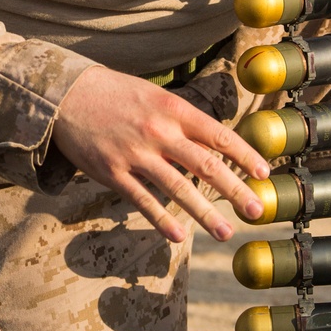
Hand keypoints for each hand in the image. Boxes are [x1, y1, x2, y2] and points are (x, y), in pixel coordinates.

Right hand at [51, 67, 268, 243]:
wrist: (66, 94)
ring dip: (205, 213)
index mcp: (173, 109)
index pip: (218, 135)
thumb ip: (182, 120)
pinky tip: (179, 236)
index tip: (263, 174)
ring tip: (226, 232)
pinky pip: (142, 200)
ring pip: (178, 188)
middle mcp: (159, 131)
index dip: (244, 155)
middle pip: (206, 166)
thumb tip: (213, 145)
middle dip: (236, 190)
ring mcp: (135, 154)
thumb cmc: (116, 94)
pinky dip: (162, 220)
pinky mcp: (112, 172)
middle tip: (257, 211)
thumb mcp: (156, 96)